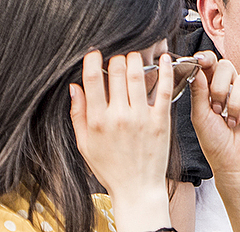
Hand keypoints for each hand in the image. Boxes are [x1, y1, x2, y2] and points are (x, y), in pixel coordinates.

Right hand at [69, 50, 171, 231]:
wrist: (137, 187)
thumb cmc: (110, 167)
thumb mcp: (85, 144)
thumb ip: (78, 115)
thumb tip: (74, 87)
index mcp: (98, 121)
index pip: (92, 81)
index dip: (92, 61)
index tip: (94, 52)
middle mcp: (119, 116)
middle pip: (116, 73)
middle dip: (116, 57)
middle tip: (118, 53)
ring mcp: (142, 117)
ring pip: (138, 76)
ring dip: (136, 59)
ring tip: (135, 54)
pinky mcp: (161, 120)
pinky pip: (164, 89)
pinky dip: (165, 70)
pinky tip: (165, 58)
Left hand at [188, 51, 239, 182]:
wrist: (234, 164)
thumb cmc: (215, 143)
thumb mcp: (200, 116)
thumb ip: (198, 91)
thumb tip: (196, 66)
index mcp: (214, 91)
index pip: (211, 66)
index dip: (205, 60)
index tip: (198, 61)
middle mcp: (232, 89)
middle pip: (226, 66)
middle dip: (218, 87)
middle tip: (216, 109)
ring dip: (234, 101)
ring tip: (232, 121)